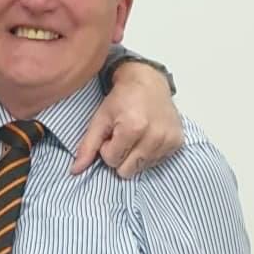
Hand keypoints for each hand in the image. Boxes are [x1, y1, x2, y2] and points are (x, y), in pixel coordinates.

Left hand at [71, 62, 182, 177]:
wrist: (148, 82)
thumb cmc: (122, 99)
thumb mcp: (99, 119)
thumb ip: (87, 146)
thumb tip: (75, 171)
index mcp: (133, 128)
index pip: (112, 160)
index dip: (107, 148)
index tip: (111, 134)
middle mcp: (154, 135)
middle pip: (128, 169)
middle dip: (121, 156)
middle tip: (122, 137)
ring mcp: (168, 140)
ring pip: (142, 168)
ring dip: (134, 155)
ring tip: (134, 135)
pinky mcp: (177, 142)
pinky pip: (156, 162)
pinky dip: (148, 153)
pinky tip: (147, 137)